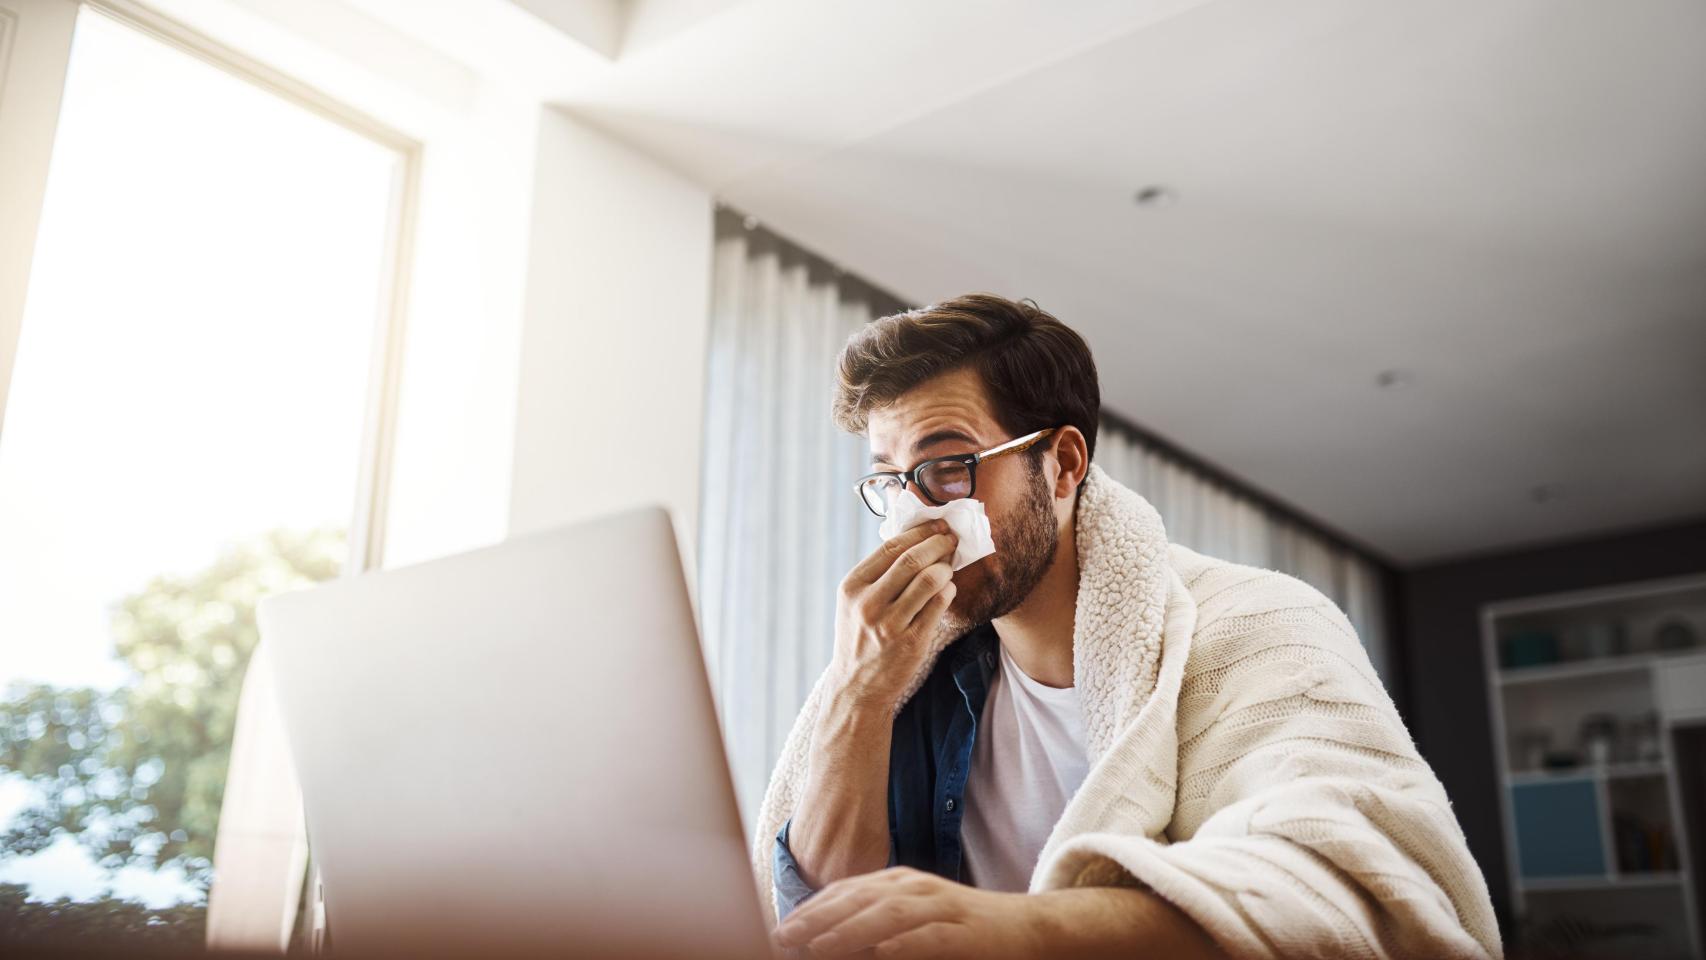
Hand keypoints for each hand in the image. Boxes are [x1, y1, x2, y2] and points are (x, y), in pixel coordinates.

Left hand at [773, 867, 1041, 959]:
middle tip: (784, 938)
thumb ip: (871, 924)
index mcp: (898, 882)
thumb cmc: (957, 928)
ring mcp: (942, 907)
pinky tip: (881, 953)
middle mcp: (916, 888)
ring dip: (850, 931)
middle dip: (818, 918)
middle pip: (859, 899)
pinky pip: (930, 937)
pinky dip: (904, 944)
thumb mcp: (910, 918)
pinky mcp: (965, 932)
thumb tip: (822, 940)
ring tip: (818, 947)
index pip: (845, 890)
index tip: (780, 929)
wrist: (1023, 928)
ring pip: (889, 915)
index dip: (811, 908)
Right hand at [830, 522, 958, 711]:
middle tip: (951, 540)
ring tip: (949, 566)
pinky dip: (948, 591)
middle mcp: (868, 604)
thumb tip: (914, 538)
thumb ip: (878, 573)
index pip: (890, 548)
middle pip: (912, 560)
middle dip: (938, 544)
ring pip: (929, 580)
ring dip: (946, 568)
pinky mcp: (911, 642)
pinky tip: (948, 589)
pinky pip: (939, 605)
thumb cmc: (860, 636)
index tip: (936, 526)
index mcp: (852, 587)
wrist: (857, 685)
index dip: (919, 533)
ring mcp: (890, 624)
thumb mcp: (855, 602)